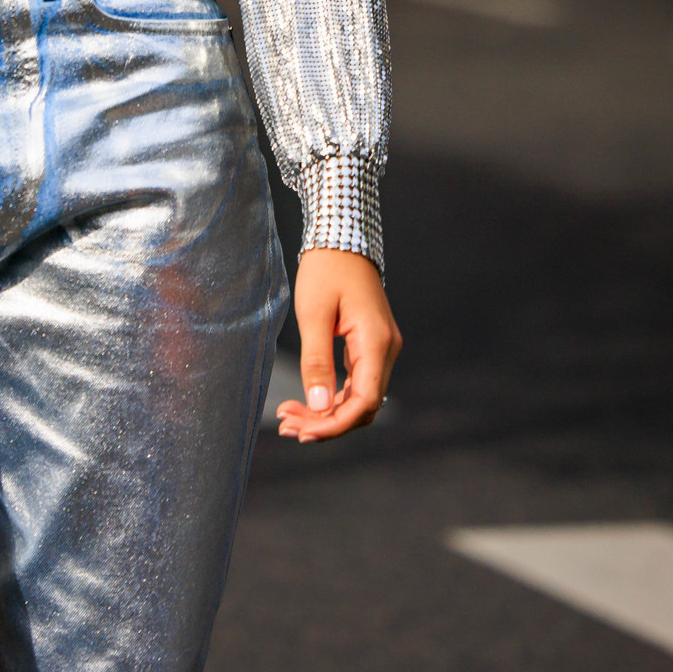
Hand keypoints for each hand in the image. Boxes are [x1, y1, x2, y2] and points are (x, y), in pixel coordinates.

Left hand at [275, 246, 401, 442]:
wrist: (341, 238)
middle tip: (286, 427)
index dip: (335, 424)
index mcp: (377, 343)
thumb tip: (320, 408)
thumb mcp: (314, 314)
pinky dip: (332, 396)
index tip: (303, 433)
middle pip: (361, 405)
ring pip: (358, 397)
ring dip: (327, 413)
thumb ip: (317, 362)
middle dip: (325, 422)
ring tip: (289, 419)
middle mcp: (387, 350)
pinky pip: (356, 382)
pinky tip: (306, 403)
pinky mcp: (370, 346)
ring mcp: (381, 349)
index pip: (363, 402)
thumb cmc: (326, 270)